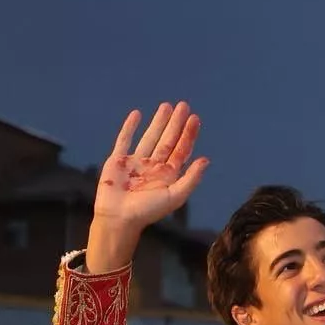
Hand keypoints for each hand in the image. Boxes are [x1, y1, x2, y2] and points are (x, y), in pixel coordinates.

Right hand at [94, 102, 207, 230]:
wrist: (118, 218)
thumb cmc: (148, 211)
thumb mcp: (174, 196)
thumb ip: (191, 178)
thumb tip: (206, 160)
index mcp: (168, 175)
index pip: (182, 150)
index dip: (189, 134)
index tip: (195, 119)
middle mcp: (154, 166)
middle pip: (168, 140)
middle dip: (176, 123)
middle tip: (183, 105)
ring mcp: (136, 162)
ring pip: (149, 137)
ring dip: (158, 122)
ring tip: (166, 106)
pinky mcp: (118, 161)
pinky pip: (124, 140)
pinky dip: (129, 127)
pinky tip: (136, 114)